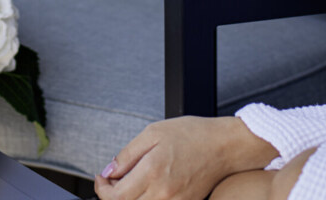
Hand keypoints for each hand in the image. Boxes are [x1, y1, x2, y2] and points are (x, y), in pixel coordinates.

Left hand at [94, 117, 277, 199]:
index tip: (102, 178)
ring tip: (129, 182)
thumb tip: (109, 171)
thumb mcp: (153, 132)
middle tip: (112, 180)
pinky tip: (147, 187)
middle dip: (113, 195)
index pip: (116, 195)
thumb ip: (127, 154)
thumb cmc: (193, 135)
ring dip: (129, 199)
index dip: (102, 188)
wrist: (224, 146)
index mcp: (152, 171)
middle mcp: (163, 192)